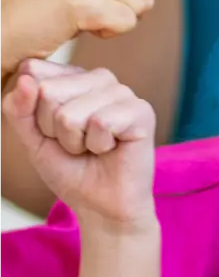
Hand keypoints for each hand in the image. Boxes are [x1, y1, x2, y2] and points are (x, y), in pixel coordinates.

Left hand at [1, 61, 155, 232]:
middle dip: (53, 130)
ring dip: (75, 142)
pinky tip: (111, 149)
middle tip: (76, 144)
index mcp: (74, 77)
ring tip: (93, 148)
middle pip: (48, 92)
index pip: (32, 71)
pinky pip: (100, 123)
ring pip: (71, 113)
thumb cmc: (70, 169)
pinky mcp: (141, 111)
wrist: (100, 205)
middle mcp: (99, 78)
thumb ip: (18, 109)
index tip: (53, 131)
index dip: (33, 111)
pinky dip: (98, 146)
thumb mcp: (32, 138)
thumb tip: (25, 79)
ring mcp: (122, 93)